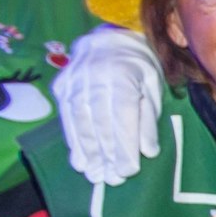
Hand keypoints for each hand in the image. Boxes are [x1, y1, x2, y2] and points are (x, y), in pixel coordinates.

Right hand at [54, 25, 164, 186]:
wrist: (110, 37)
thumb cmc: (139, 67)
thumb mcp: (153, 89)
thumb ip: (148, 119)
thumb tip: (148, 152)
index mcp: (123, 76)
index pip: (122, 117)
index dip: (124, 147)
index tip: (128, 171)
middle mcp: (95, 77)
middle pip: (99, 122)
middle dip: (105, 154)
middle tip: (110, 179)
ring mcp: (74, 80)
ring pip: (80, 121)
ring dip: (86, 151)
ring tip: (93, 173)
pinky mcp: (62, 85)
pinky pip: (66, 116)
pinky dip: (73, 139)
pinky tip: (79, 158)